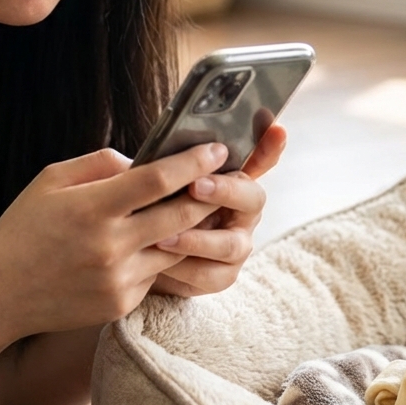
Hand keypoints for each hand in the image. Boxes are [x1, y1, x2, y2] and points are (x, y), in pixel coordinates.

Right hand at [0, 141, 232, 343]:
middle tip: (229, 176)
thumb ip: (100, 163)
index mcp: (92, 207)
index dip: (193, 161)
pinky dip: (162, 254)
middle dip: (210, 193)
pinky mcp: (122, 303)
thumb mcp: (51, 180)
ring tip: (207, 205)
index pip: (157, 178)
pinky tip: (162, 240)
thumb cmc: (24, 227)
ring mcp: (119, 278)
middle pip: (181, 213)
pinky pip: (156, 273)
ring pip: (176, 245)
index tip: (217, 148)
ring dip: (194, 226)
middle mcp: (110, 245)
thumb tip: (143, 161)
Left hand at [149, 124, 286, 297]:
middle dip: (226, 191)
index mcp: (228, 178)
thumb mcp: (147, 178)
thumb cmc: (144, 206)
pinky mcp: (220, 275)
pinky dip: (186, 266)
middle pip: (253, 198)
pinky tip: (161, 259)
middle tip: (195, 185)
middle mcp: (240, 211)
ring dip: (199, 238)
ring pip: (233, 244)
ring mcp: (234, 244)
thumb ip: (156, 162)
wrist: (129, 254)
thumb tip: (141, 155)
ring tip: (165, 235)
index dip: (270, 145)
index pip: (259, 158)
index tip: (277, 130)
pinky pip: (212, 274)